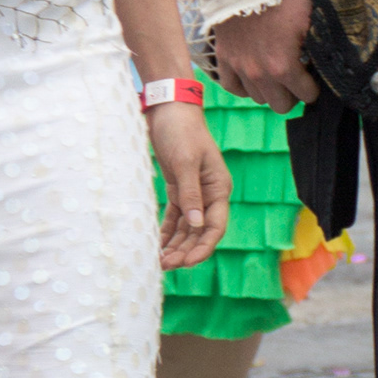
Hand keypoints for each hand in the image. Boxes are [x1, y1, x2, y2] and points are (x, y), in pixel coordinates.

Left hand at [149, 105, 232, 268]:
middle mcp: (209, 194)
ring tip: (161, 262)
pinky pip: (175, 217)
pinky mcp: (178, 190)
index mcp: (218, 188)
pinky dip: (168, 232)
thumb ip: (191, 193)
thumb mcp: (185, 161)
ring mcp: (194, 193)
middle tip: (167, 267)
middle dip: (186, 250)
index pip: (215, 225)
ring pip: (187, 228)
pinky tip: (159, 246)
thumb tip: (196, 225)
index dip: (204, 246)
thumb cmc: (181, 132)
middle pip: (201, 231)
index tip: (188, 263)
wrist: (169, 110)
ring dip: (176, 245)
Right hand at [214, 0, 317, 109]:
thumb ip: (314, 47)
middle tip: (294, 81)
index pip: (307, 96)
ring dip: (268, 90)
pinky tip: (251, 78)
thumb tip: (320, 59)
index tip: (311, 80)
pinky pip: (232, 88)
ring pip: (258, 98)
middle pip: (281, 105)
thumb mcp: (309, 21)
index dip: (312, 88)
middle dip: (292, 95)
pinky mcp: (223, 59)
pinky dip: (243, 87)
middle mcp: (260, 74)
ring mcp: (239, 68)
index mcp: (284, 66)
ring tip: (273, 75)